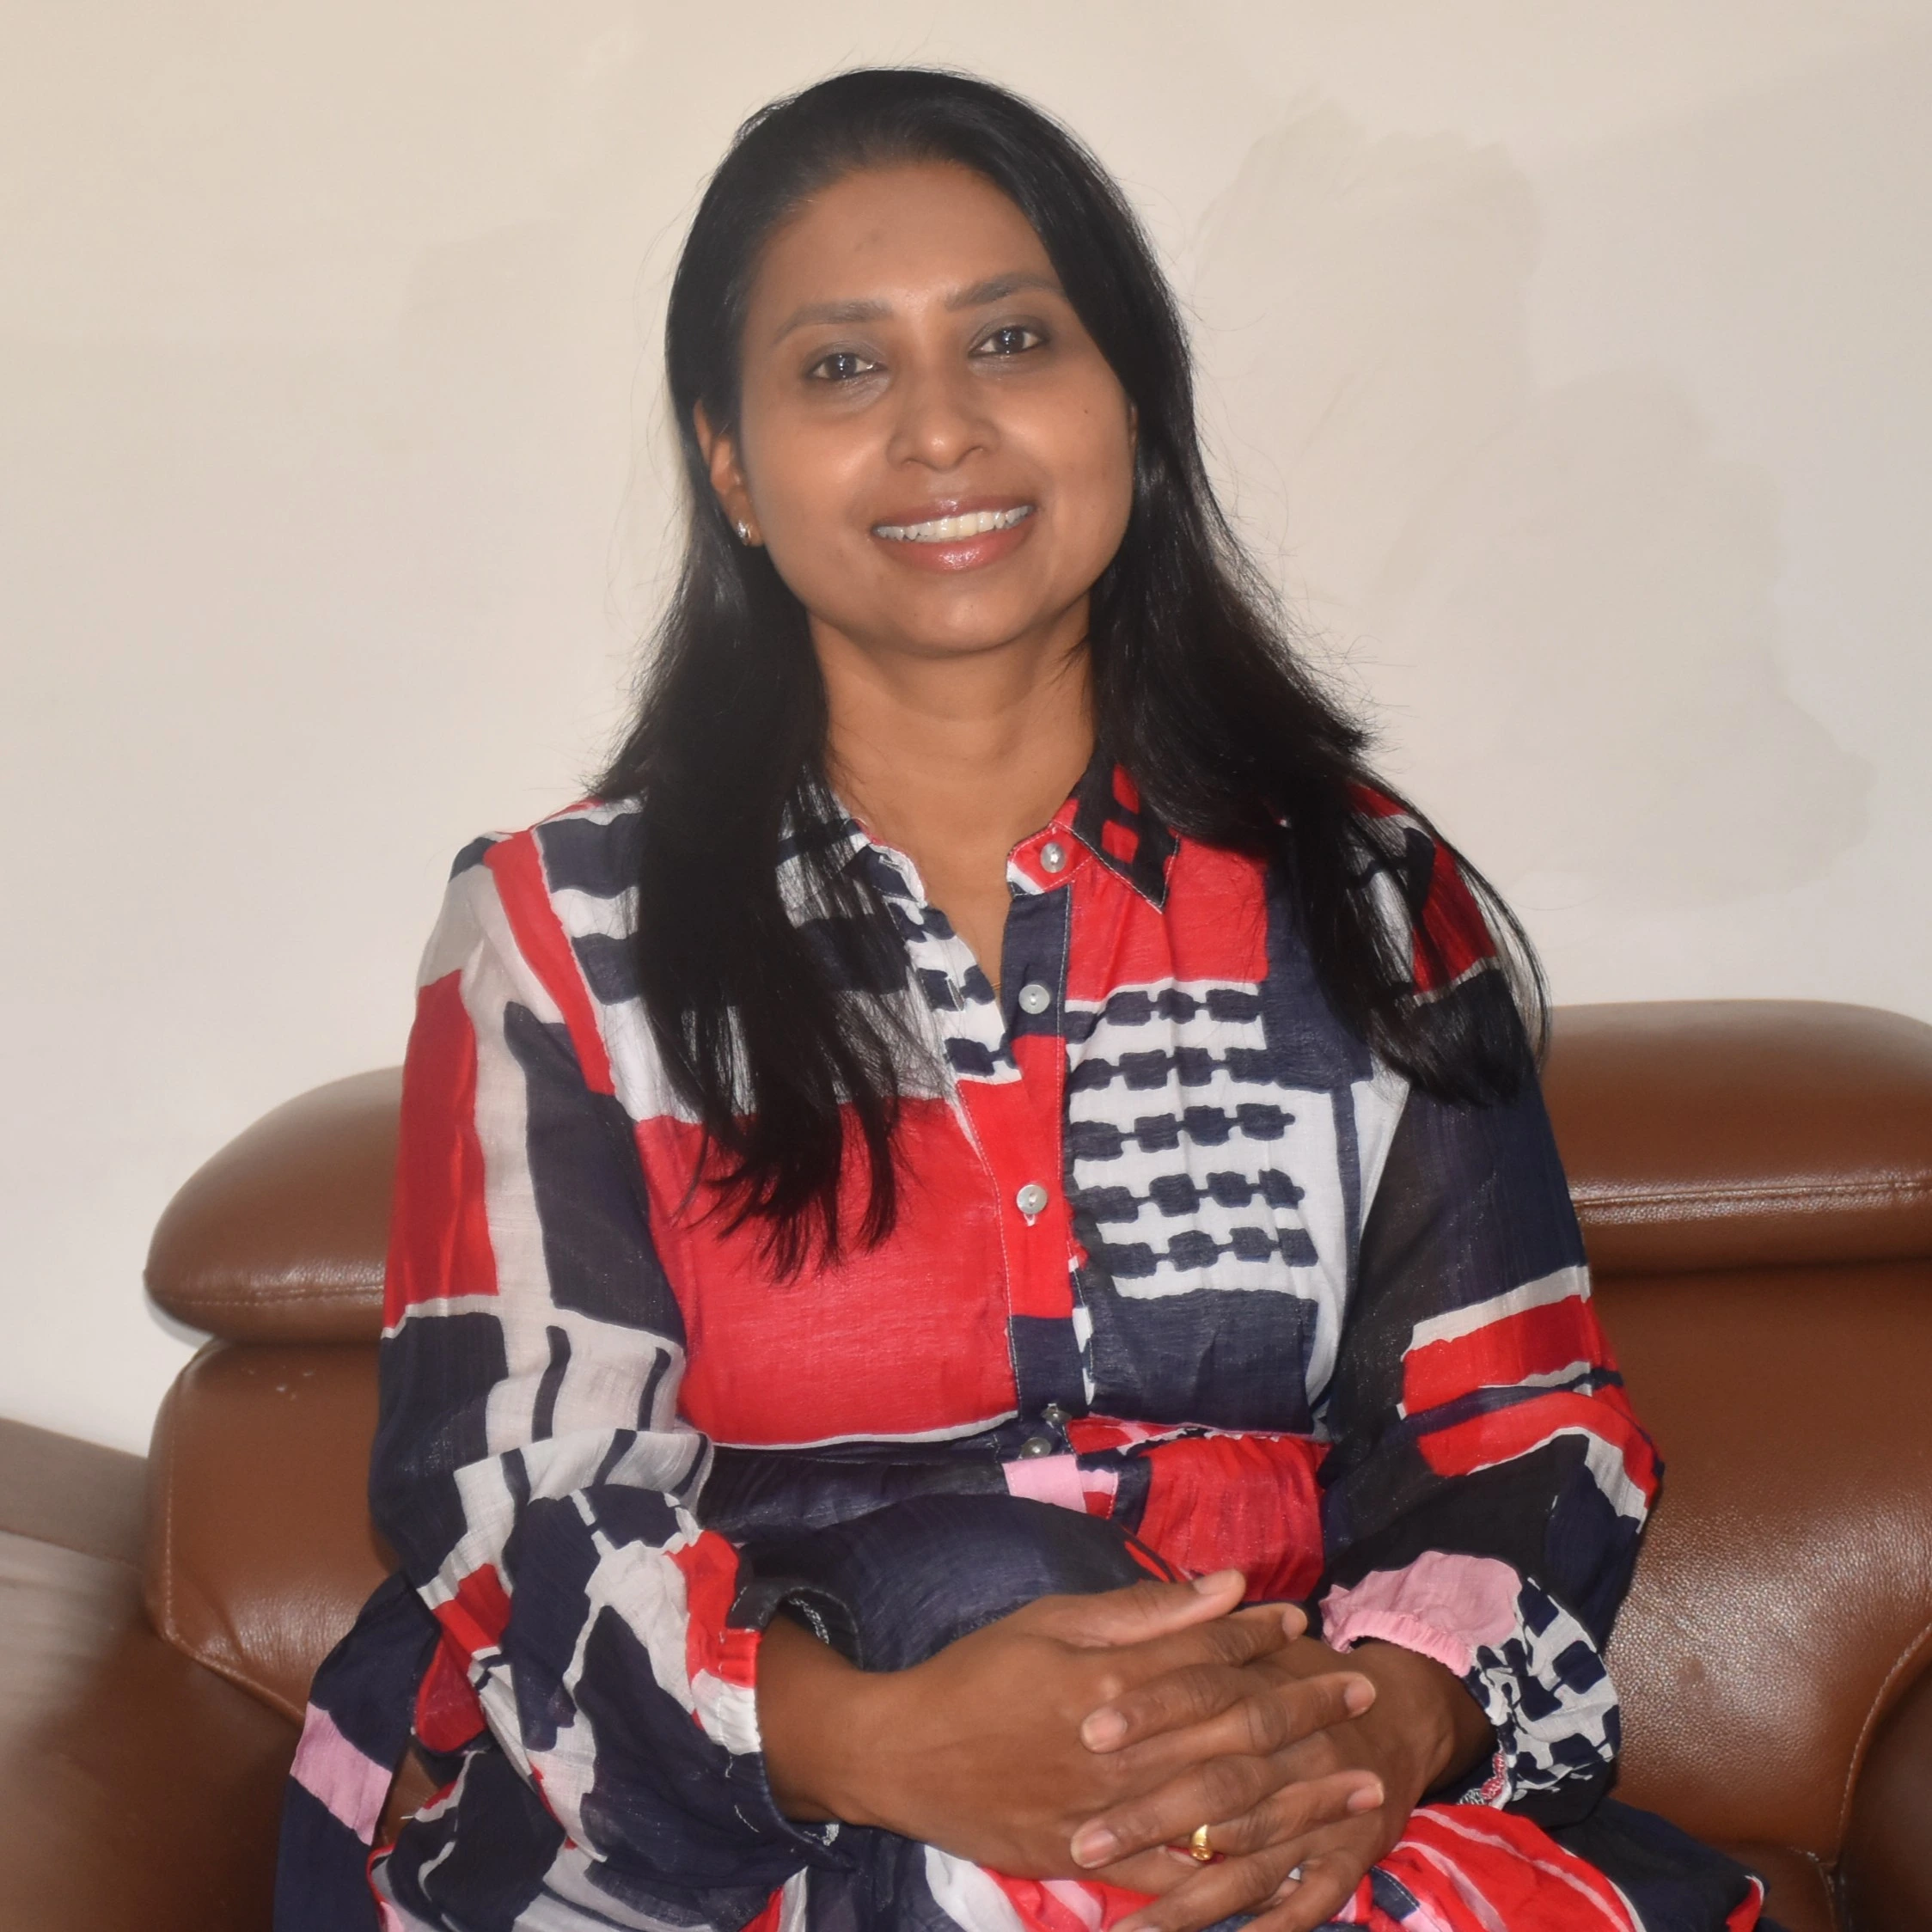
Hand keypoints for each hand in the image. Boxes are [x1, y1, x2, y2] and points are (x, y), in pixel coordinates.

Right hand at [756, 1570, 1372, 1877]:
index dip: (1259, 1639)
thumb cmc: (976, 1672)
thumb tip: (1228, 1586)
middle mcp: (1118, 1752)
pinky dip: (1236, 1877)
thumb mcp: (1050, 1621)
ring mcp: (1108, 1817)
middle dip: (1303, 1712)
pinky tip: (1288, 1868)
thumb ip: (1144, 1612)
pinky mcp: (1092, 1867)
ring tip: (1356, 1788)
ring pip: (1222, 1810)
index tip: (1306, 1627)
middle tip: (1362, 1697)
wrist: (901, 1753)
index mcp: (1107, 1682)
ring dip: (1298, 1796)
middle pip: (1230, 1731)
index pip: (1205, 1656)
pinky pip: (1180, 1881)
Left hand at [1070, 1636, 1495, 1931]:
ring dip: (1189, 1900)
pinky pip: (1310, 1901)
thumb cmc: (1296, 1674)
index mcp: (1263, 1685)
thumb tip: (1120, 1630)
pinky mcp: (1351, 1855)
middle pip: (1219, 1783)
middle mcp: (1296, 1747)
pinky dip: (1270, 1928)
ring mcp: (1326, 1807)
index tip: (1087, 1734)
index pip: (1200, 1689)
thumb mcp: (1250, 1641)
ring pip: (1251, 1857)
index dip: (1148, 1709)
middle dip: (1149, 1818)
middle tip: (1084, 1844)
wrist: (1399, 1710)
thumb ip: (1191, 1631)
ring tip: (1128, 1931)